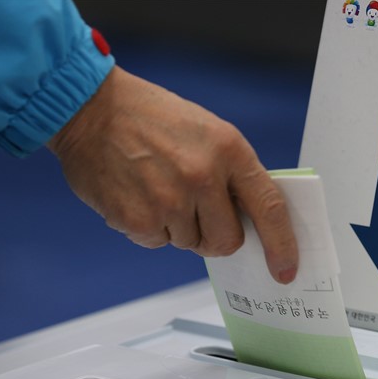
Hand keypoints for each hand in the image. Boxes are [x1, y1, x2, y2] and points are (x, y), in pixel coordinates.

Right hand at [48, 66, 297, 283]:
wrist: (90, 108)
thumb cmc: (153, 118)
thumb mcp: (209, 133)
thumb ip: (234, 176)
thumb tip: (252, 220)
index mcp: (229, 150)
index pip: (269, 208)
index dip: (282, 245)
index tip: (286, 269)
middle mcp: (202, 177)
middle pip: (228, 241)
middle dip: (217, 236)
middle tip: (198, 211)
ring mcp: (169, 201)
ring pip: (191, 244)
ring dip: (179, 227)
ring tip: (159, 187)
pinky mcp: (137, 220)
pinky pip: (158, 243)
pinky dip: (151, 227)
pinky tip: (140, 194)